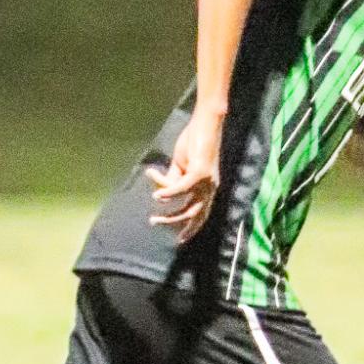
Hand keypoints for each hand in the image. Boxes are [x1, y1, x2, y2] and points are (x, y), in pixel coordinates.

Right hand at [148, 109, 223, 241]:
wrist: (205, 123)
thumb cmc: (194, 141)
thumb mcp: (181, 165)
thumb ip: (173, 179)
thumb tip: (162, 192)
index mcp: (208, 187)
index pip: (201, 214)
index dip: (191, 228)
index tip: (179, 240)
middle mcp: (210, 188)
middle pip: (194, 215)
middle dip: (176, 224)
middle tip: (156, 224)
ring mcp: (207, 182)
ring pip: (188, 206)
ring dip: (169, 214)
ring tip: (153, 216)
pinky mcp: (201, 172)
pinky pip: (181, 188)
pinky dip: (168, 193)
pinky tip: (157, 197)